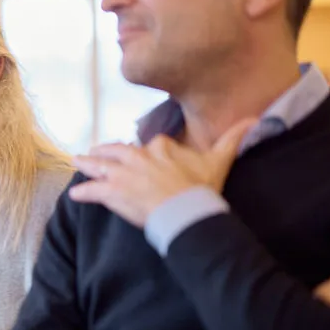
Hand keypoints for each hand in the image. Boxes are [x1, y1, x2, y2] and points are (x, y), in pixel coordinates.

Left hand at [69, 119, 254, 226]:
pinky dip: (83, 192)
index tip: (138, 154)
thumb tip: (254, 119)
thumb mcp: (219, 160)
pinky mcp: (112, 192)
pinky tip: (74, 194)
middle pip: (116, 152)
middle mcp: (137, 157)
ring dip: (87, 165)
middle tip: (94, 152)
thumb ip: (233, 138)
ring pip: (99, 166)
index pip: (149, 145)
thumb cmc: (201, 187)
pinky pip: (92, 191)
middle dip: (105, 152)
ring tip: (76, 162)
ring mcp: (122, 174)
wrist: (186, 211)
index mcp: (160, 148)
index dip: (143, 151)